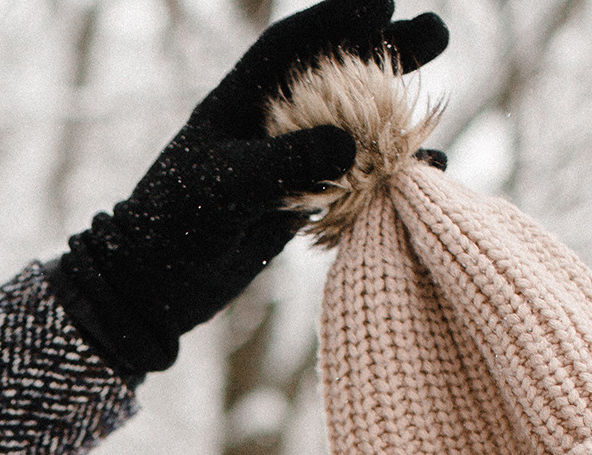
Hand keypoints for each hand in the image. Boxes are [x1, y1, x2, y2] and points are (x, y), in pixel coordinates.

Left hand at [47, 0, 446, 377]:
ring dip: (396, 116)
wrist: (154, 289)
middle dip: (384, 53)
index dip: (337, 21)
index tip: (384, 5)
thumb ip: (284, 163)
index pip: (292, 47)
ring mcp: (287, 162)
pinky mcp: (300, 203)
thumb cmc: (172, 229)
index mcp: (239, 102)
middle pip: (335, 76)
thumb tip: (352, 143)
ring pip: (352, 127)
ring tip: (438, 110)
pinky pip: (354, 180)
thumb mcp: (226, 190)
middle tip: (437, 36)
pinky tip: (425, 174)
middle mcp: (268, 125)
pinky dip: (389, 177)